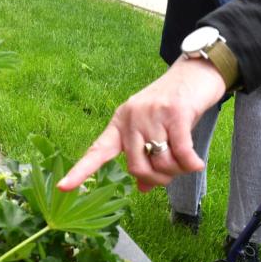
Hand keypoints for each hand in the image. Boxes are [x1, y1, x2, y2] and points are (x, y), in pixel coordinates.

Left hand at [59, 57, 227, 192]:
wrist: (197, 72)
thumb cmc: (175, 106)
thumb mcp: (155, 130)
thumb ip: (147, 156)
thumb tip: (143, 189)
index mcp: (121, 122)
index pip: (98, 150)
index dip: (81, 170)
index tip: (63, 187)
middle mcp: (132, 117)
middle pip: (137, 167)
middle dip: (158, 178)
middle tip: (173, 174)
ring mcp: (152, 114)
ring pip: (161, 162)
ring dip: (178, 170)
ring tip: (188, 162)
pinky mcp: (175, 113)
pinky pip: (180, 153)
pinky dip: (190, 164)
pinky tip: (197, 164)